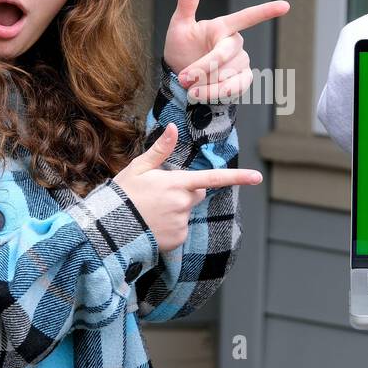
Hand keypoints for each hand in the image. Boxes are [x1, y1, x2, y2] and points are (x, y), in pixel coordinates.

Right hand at [113, 122, 262, 252]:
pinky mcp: (178, 239)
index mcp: (176, 183)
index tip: (257, 177)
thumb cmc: (123, 194)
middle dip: (185, 191)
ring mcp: (181, 223)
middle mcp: (183, 204)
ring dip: (175, 209)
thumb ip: (160, 150)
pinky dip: (171, 226)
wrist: (109, 228)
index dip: (237, 178)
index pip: (212, 178)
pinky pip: (181, 229)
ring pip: (186, 211)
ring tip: (150, 211)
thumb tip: (173, 128)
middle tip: (159, 193)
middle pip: (196, 193)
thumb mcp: (138, 168)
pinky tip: (152, 224)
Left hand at [164, 0, 289, 101]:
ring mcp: (241, 62)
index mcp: (223, 27)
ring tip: (189, 89)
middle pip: (225, 54)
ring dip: (207, 84)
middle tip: (185, 78)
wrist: (180, 78)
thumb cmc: (181, 48)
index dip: (266, 11)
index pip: (247, 17)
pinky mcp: (242, 80)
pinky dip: (218, 93)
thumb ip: (188, 1)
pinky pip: (236, 87)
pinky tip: (202, 95)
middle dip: (203, 67)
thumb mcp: (179, 25)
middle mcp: (236, 43)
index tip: (286, 6)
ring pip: (228, 73)